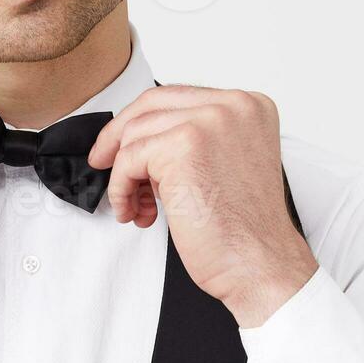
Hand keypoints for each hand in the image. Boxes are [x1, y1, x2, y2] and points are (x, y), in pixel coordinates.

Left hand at [86, 85, 317, 326]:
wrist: (260, 265)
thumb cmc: (244, 229)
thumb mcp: (225, 164)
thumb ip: (194, 140)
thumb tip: (144, 138)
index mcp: (247, 106)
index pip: (178, 97)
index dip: (142, 121)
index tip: (122, 142)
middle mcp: (232, 106)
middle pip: (152, 105)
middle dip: (118, 135)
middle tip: (103, 161)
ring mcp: (208, 121)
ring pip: (136, 134)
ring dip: (124, 173)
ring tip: (135, 203)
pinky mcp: (182, 146)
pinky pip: (129, 159)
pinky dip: (121, 187)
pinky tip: (133, 210)